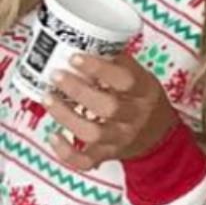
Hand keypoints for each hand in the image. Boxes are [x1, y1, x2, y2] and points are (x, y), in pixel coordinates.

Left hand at [44, 53, 177, 172]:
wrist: (158, 135)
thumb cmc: (143, 100)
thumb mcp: (142, 78)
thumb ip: (119, 65)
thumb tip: (87, 43)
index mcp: (146, 92)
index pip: (126, 80)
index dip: (100, 69)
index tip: (75, 58)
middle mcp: (135, 117)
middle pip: (108, 107)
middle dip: (78, 91)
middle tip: (56, 76)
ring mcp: (121, 138)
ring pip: (92, 133)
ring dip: (66, 116)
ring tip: (47, 98)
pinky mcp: (108, 155)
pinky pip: (85, 161)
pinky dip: (66, 152)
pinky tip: (53, 136)